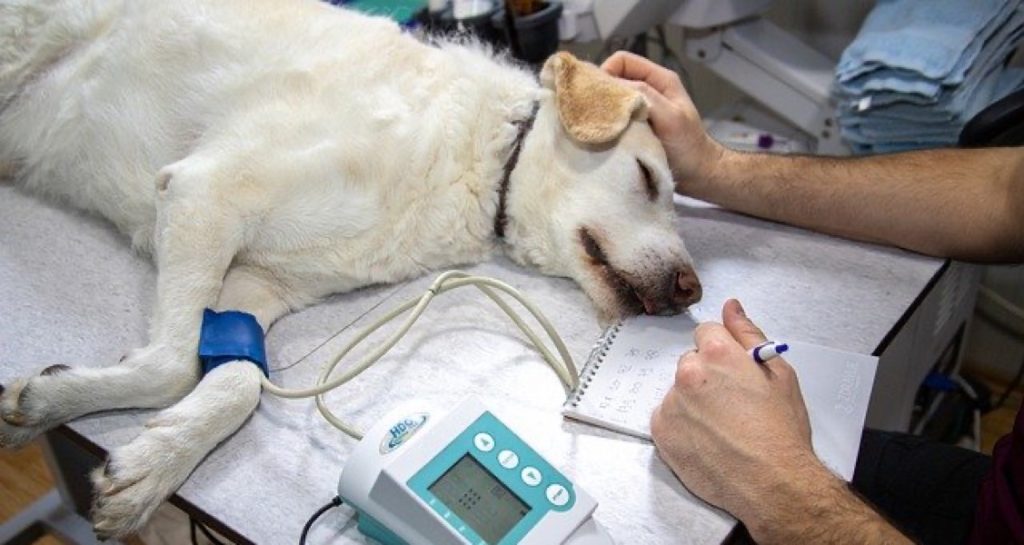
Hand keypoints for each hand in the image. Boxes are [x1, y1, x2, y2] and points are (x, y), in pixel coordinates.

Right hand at [601, 51, 724, 191]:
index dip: (606, 72)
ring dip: (603, 110)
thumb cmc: (688, 146)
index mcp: (659, 79)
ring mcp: (641, 108)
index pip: (622, 60)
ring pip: (612, 99)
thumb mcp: (670, 117)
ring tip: (599, 125)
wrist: (698, 175)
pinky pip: (614, 117)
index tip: (598, 97)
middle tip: (594, 113)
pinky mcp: (635, 126)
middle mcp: (648, 90)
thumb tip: (611, 86)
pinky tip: (605, 135)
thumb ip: (645, 97)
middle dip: (601, 92)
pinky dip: (607, 124)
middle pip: (614, 78)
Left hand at [650, 299, 822, 529]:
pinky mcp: (661, 431)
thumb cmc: (781, 432)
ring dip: (693, 402)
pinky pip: (667, 417)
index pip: (706, 334)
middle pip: (691, 363)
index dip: (722, 352)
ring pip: (679, 392)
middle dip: (707, 377)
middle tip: (732, 404)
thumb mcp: (779, 374)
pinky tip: (706, 440)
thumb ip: (748, 334)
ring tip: (722, 427)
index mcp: (717, 354)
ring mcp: (671, 404)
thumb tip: (731, 307)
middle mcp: (689, 374)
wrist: (773, 484)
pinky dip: (682, 426)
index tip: (732, 372)